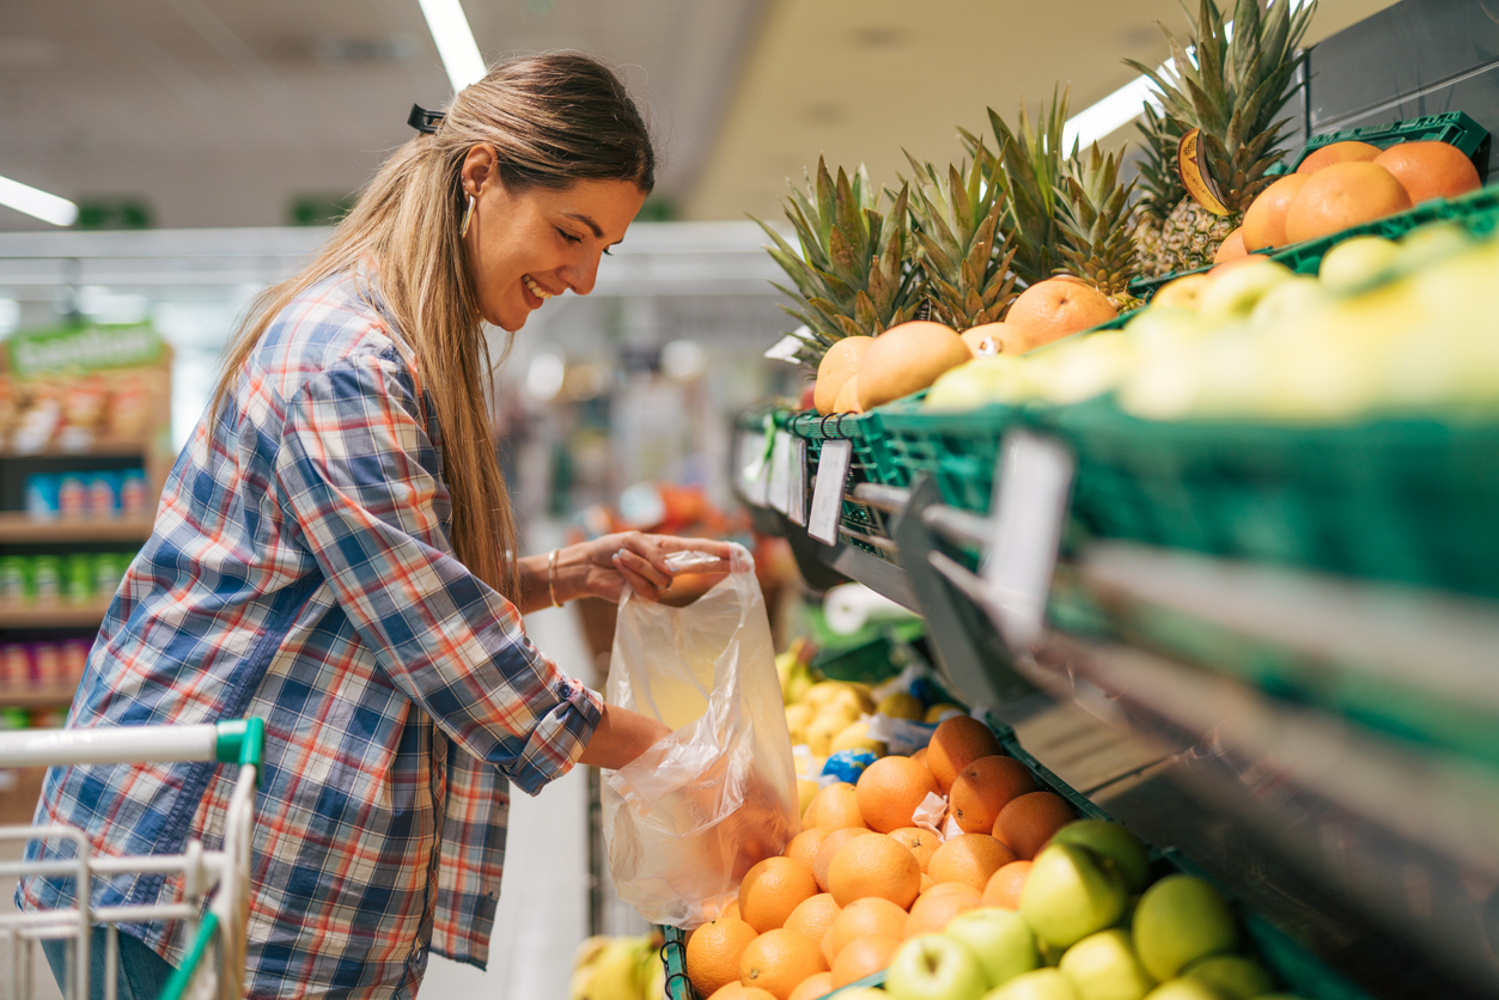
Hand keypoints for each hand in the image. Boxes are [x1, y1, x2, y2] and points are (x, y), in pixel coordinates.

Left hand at [557, 532, 735, 603]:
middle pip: (700, 566)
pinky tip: (620, 569)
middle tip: (745, 565)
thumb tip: (669, 573)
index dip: (720, 551)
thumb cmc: (610, 548)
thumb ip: (654, 554)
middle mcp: (667, 566)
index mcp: (667, 547)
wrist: (587, 566)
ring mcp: (658, 583)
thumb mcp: (632, 540)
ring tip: (621, 557)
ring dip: (639, 565)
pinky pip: (647, 588)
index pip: (698, 548)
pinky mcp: (645, 597)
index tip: (741, 553)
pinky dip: (631, 576)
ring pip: (662, 577)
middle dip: (721, 564)